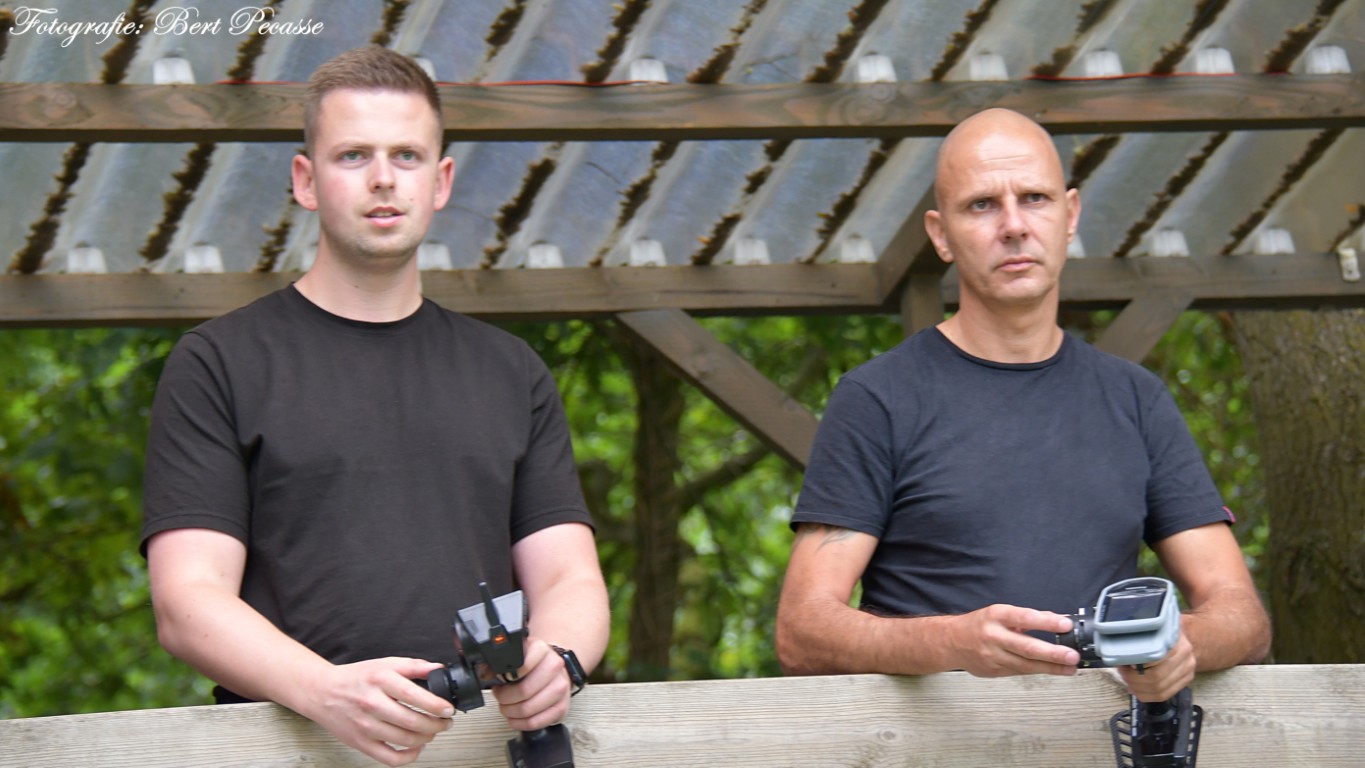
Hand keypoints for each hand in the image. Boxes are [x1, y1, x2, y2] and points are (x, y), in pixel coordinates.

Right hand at [296, 657, 454, 766]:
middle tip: (445, 722)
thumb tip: (439, 669)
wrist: (322, 692)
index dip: (436, 705)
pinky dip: (409, 756)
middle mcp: (372, 703)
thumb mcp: (385, 664)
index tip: (448, 709)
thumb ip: (414, 666)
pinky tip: (417, 747)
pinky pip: (390, 758)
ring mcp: (365, 726)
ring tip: (433, 731)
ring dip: (427, 738)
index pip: (414, 696)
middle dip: (436, 724)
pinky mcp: (361, 743)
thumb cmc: (355, 678)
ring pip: (405, 740)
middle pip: (412, 721)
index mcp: (380, 680)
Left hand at [491, 637, 573, 730]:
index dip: (507, 676)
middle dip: (505, 698)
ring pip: (528, 709)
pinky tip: (514, 718)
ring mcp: (561, 689)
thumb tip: (485, 674)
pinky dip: (519, 724)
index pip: (522, 665)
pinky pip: (535, 723)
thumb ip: (499, 662)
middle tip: (500, 697)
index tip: (501, 680)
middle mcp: (555, 667)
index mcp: (542, 650)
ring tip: (506, 707)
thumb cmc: (533, 664)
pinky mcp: (561, 707)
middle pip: (524, 691)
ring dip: (510, 712)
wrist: (555, 669)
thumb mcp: (517, 654)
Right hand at [944, 604, 1080, 677]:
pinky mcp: (994, 671)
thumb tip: (1056, 620)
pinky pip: (1020, 671)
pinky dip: (1038, 670)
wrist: (951, 641)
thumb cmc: (979, 625)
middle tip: (1072, 656)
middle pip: (1027, 647)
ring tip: (1070, 668)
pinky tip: (1052, 670)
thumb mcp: (1000, 613)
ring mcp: (993, 656)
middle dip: (1053, 653)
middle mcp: (994, 636)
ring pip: (1026, 665)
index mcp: (997, 616)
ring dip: (1051, 667)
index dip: (1047, 621)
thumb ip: (1026, 618)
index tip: (1065, 624)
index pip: (1025, 618)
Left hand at [1116, 633, 1195, 701]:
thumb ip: (1139, 640)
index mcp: (1177, 643)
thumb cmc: (1160, 632)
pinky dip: (1146, 695)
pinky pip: (1163, 696)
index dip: (1136, 664)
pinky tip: (1136, 688)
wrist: (1179, 636)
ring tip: (1128, 679)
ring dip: (1138, 688)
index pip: (1154, 660)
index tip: (1123, 662)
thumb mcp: (1151, 630)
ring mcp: (1188, 671)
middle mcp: (1186, 658)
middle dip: (1133, 678)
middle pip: (1156, 678)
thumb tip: (1120, 657)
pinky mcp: (1186, 681)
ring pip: (1159, 690)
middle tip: (1122, 672)